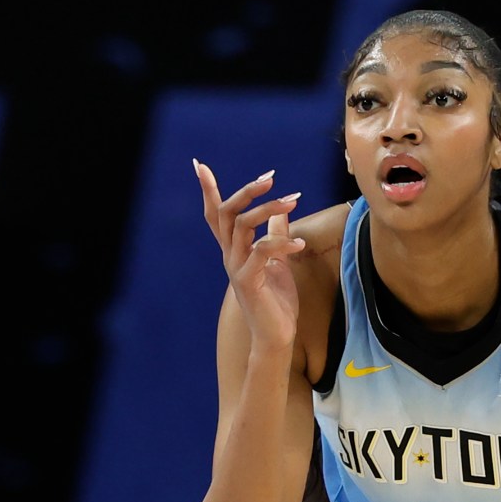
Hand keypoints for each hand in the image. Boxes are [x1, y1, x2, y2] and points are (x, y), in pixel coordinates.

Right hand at [194, 159, 305, 348]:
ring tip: (293, 201)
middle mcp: (230, 256)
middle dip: (245, 191)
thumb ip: (277, 235)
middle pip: (226, 214)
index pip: (216, 215)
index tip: (200, 165)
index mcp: (234, 250)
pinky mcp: (248, 282)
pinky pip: (260, 253)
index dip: (208, 191)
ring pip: (242, 227)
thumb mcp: (279, 261)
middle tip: (270, 178)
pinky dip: (281, 243)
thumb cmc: (276, 300)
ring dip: (268, 210)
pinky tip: (300, 243)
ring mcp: (236, 268)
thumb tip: (282, 211)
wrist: (276, 335)